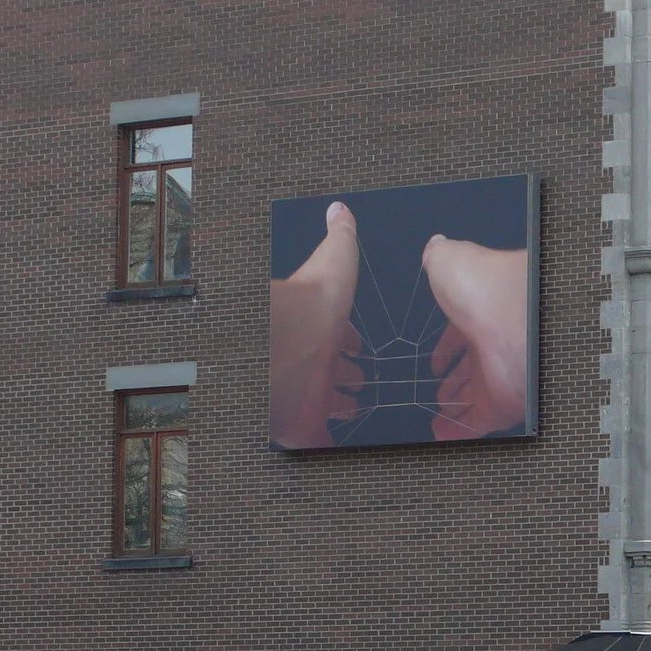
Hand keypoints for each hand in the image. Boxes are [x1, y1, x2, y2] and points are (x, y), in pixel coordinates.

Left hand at [269, 202, 363, 447]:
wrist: (293, 342)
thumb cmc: (315, 304)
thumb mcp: (334, 257)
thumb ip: (340, 235)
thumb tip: (339, 208)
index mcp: (318, 328)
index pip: (335, 337)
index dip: (348, 343)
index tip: (357, 350)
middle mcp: (311, 361)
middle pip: (330, 372)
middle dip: (344, 378)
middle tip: (358, 383)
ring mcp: (307, 395)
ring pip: (326, 405)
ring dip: (340, 408)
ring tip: (355, 410)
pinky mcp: (304, 425)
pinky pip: (317, 439)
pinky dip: (326, 442)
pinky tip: (338, 441)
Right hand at [422, 234, 529, 439]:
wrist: (510, 312)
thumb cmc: (482, 285)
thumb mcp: (449, 260)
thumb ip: (439, 257)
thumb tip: (435, 246)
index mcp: (479, 314)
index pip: (460, 337)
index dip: (446, 350)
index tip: (434, 364)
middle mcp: (490, 346)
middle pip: (468, 370)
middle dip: (453, 383)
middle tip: (437, 396)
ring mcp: (497, 376)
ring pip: (472, 399)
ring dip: (454, 410)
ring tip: (436, 421)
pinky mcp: (502, 403)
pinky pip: (477, 423)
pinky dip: (458, 432)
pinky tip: (441, 437)